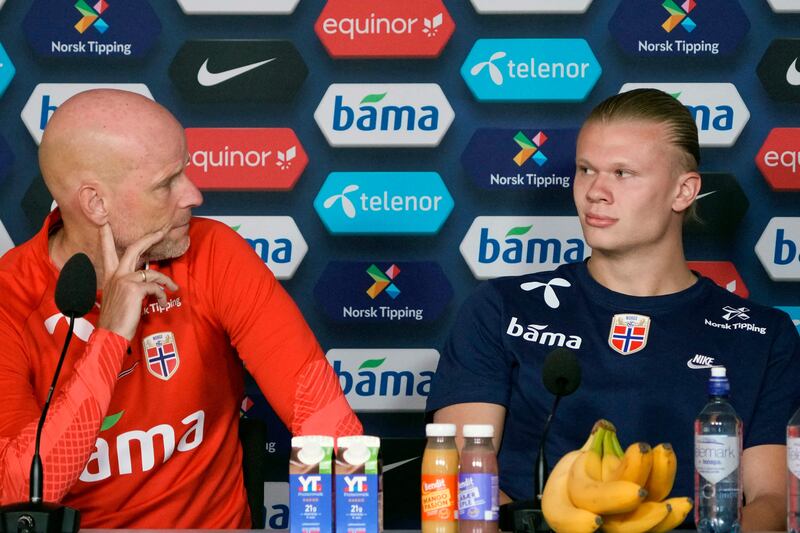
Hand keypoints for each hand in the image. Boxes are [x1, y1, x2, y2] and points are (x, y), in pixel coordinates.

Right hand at [97, 224, 178, 340]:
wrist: (111, 334)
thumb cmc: (117, 319)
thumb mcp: (118, 297)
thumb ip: (128, 285)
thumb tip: (146, 283)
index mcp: (110, 275)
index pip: (107, 251)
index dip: (106, 236)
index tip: (105, 222)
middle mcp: (116, 274)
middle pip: (134, 249)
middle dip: (150, 238)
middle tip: (162, 231)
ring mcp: (124, 280)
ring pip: (153, 273)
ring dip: (166, 282)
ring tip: (173, 289)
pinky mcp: (135, 288)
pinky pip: (156, 287)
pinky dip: (162, 294)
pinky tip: (163, 302)